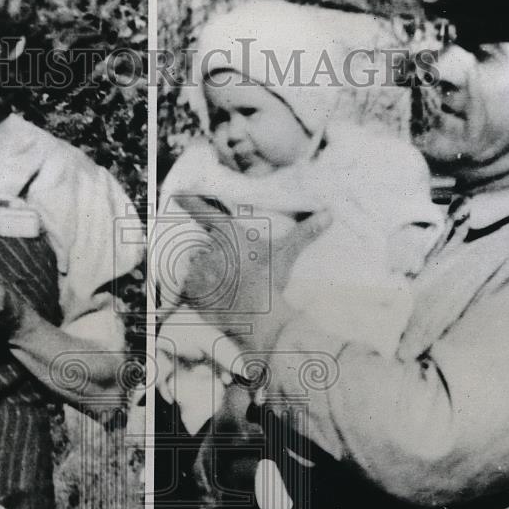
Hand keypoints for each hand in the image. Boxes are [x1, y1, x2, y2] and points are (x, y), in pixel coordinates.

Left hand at [182, 201, 330, 347]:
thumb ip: (306, 232)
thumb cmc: (271, 280)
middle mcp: (209, 247)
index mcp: (228, 233)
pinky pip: (189, 289)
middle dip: (212, 256)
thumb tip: (329, 214)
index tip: (178, 194)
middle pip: (202, 246)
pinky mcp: (192, 291)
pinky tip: (215, 300)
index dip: (189, 201)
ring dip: (204, 274)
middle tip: (231, 271)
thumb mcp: (287, 253)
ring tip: (224, 287)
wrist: (258, 314)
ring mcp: (199, 269)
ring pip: (195, 266)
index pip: (204, 212)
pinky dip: (198, 294)